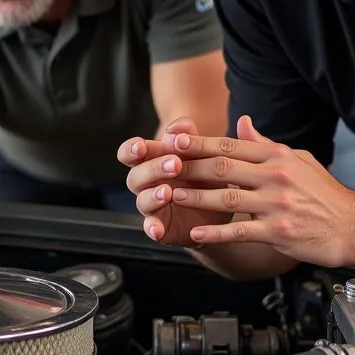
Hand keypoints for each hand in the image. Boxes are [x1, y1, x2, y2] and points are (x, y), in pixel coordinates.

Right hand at [117, 117, 231, 246]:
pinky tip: (157, 229)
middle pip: (135, 176)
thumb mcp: (201, 152)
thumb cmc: (205, 172)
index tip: (141, 146)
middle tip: (176, 164)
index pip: (131, 153)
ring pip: (142, 200)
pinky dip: (152, 228)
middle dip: (153, 169)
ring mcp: (152, 205)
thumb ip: (189, 136)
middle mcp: (147, 183)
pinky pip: (151, 227)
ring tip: (168, 192)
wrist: (222, 205)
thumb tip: (180, 125)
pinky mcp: (161, 226)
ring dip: (152, 196)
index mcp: (152, 160)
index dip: (131, 149)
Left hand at [163, 115, 354, 267]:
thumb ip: (265, 144)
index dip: (199, 144)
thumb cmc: (324, 193)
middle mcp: (275, 176)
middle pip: (223, 168)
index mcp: (277, 157)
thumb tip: (242, 123)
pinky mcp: (279, 232)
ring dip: (195, 197)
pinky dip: (216, 232)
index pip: (230, 146)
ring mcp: (276, 205)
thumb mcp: (298, 159)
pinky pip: (240, 231)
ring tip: (170, 196)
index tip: (174, 140)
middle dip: (189, 166)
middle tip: (162, 165)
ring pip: (226, 198)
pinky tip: (197, 232)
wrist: (353, 226)